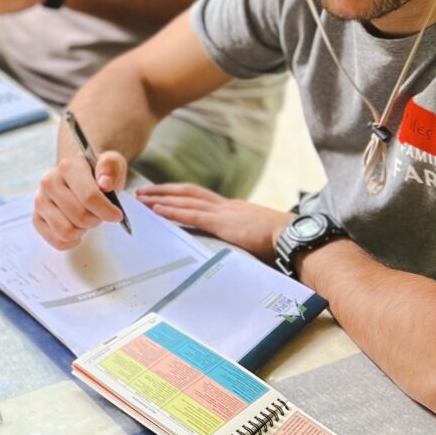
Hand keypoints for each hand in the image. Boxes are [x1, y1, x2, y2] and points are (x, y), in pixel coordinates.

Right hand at [33, 148, 129, 249]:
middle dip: (95, 220)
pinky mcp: (36, 218)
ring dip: (82, 231)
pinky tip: (77, 231)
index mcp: (67, 167)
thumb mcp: (112, 163)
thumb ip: (111, 167)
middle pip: (80, 217)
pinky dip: (71, 241)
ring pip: (66, 231)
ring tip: (86, 221)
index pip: (89, 197)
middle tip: (98, 214)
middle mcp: (49, 183)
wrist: (79, 178)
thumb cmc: (97, 174)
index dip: (107, 210)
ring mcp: (40, 201)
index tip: (117, 215)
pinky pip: (56, 241)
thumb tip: (105, 183)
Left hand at [135, 183, 293, 263]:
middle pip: (188, 193)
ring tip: (141, 198)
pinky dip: (172, 211)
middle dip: (164, 191)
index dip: (181, 195)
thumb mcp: (258, 236)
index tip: (164, 194)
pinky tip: (156, 210)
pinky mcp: (222, 223)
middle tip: (143, 191)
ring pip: (185, 200)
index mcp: (234, 209)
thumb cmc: (282, 242)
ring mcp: (224, 212)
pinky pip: (191, 214)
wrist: (294, 237)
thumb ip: (245, 237)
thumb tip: (241, 243)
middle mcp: (226, 206)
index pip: (201, 198)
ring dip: (161, 198)